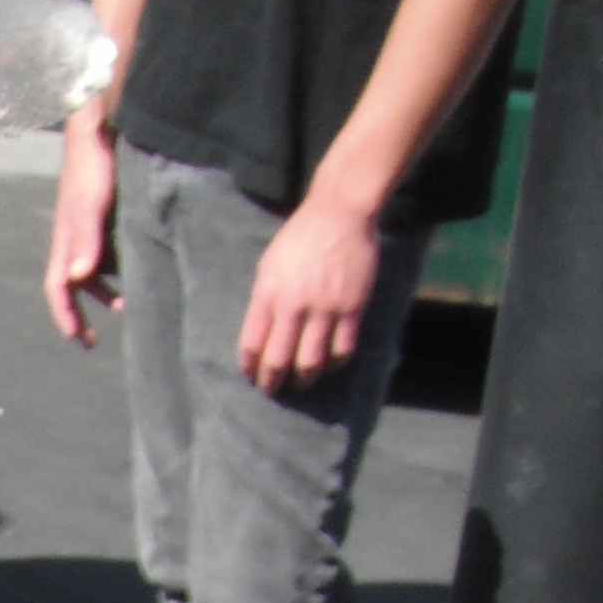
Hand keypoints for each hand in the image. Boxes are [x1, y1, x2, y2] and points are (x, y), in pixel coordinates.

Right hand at [43, 120, 120, 346]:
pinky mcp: (100, 213)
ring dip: (103, 291)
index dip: (66, 316)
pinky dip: (115, 266)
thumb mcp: (92, 205)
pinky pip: (103, 250)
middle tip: (93, 339)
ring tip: (125, 304)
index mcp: (65, 240)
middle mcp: (72, 237)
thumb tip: (78, 279)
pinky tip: (135, 266)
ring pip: (89, 269)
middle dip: (82, 313)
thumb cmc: (94, 166)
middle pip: (72, 284)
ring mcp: (86, 226)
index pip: (58, 288)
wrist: (99, 126)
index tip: (78, 340)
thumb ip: (86, 241)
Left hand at [236, 196, 380, 391]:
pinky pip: (343, 348)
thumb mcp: (269, 265)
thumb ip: (263, 300)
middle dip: (272, 381)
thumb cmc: (300, 238)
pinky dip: (336, 362)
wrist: (340, 213)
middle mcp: (294, 305)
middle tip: (273, 389)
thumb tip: (260, 336)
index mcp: (268, 294)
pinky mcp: (352, 307)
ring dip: (305, 378)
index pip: (251, 345)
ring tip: (303, 382)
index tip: (252, 376)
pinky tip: (331, 363)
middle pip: (278, 360)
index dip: (250, 367)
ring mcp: (325, 308)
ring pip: (311, 361)